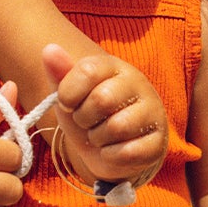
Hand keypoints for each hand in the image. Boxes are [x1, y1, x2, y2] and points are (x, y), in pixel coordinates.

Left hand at [44, 40, 167, 182]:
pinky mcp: (158, 142)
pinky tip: (114, 151)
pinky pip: (128, 152)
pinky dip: (111, 156)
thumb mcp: (69, 95)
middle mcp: (138, 84)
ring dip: (98, 139)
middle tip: (87, 122)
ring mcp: (153, 112)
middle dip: (84, 118)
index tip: (68, 104)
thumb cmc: (88, 116)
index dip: (68, 93)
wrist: (110, 151)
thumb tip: (49, 49)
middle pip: (102, 99)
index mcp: (114, 66)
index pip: (87, 71)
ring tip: (101, 136)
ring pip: (117, 127)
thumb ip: (59, 73)